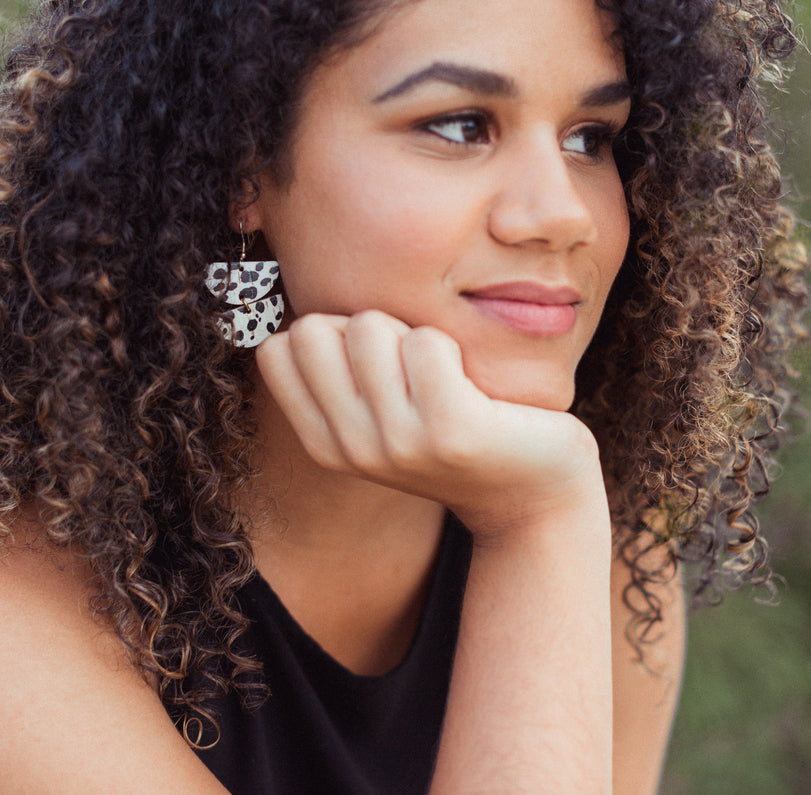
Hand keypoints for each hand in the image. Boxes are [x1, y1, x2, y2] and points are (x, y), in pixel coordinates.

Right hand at [253, 310, 604, 538]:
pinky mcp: (451, 431)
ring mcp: (399, 444)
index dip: (326, 335)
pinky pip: (426, 341)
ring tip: (444, 376)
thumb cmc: (457, 431)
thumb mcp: (383, 416)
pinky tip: (471, 383)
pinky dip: (451, 344)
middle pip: (312, 330)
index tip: (373, 362)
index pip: (275, 351)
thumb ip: (340, 374)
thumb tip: (307, 314)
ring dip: (411, 333)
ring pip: (368, 326)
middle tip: (410, 365)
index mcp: (326, 445)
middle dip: (363, 327)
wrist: (535, 495)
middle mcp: (353, 449)